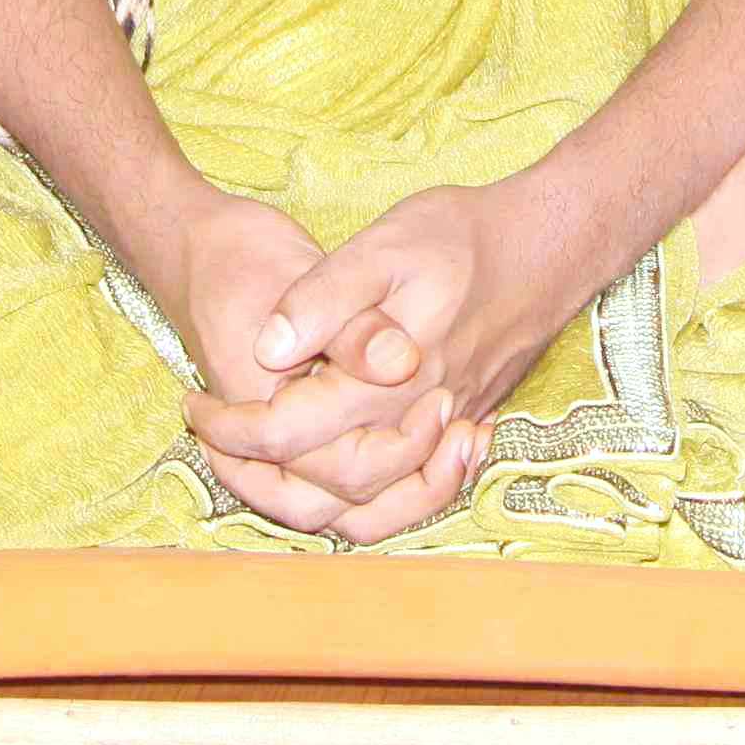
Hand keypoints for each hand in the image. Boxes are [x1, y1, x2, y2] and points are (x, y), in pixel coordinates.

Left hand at [207, 177, 603, 545]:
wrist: (551, 244)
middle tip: (213, 441)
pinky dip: (365, 498)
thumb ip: (324, 299)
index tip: (194, 405)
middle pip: (330, 491)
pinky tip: (330, 469)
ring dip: (311, 501)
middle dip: (261, 478)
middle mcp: (420, 422)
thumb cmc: (465, 236)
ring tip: (259, 468)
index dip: (234, 431)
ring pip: (376, 508)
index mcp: (388, 382)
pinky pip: (409, 492)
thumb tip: (269, 349)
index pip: (293, 436)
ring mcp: (448, 431)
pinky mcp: (465, 426)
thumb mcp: (386, 243)